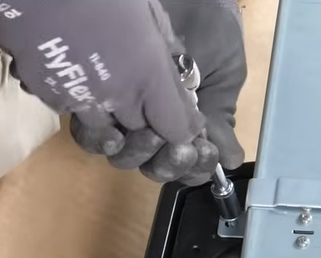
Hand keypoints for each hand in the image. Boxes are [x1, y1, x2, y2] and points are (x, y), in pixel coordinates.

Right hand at [0, 0, 203, 145]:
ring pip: (99, 122)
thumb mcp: (148, 9)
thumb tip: (174, 60)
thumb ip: (163, 42)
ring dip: (103, 105)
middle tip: (132, 78)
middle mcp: (117, 97)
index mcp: (150, 76)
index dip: (180, 123)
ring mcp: (79, 100)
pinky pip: (65, 104)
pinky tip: (66, 60)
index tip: (177, 110)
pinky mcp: (45, 95)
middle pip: (137, 127)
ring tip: (96, 69)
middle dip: (139, 111)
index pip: (177, 128)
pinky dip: (70, 90)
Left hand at [69, 0, 246, 184]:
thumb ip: (220, 118)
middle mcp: (151, 119)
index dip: (192, 167)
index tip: (202, 151)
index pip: (184, 162)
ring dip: (138, 152)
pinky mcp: (92, 91)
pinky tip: (115, 131)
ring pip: (121, 154)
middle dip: (167, 163)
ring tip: (149, 131)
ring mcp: (120, 108)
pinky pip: (89, 132)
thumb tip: (230, 160)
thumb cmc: (209, 27)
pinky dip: (102, 139)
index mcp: (182, 122)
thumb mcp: (223, 75)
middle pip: (151, 164)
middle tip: (178, 146)